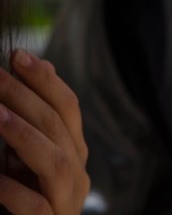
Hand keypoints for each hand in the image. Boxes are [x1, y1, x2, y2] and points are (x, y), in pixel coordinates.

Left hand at [0, 50, 88, 214]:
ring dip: (24, 135)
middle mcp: (76, 171)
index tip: (18, 55)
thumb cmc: (20, 198)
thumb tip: (39, 66)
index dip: (45, 80)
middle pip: (58, 127)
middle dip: (26, 98)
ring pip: (55, 161)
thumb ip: (32, 120)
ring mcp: (67, 199)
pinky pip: (35, 205)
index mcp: (73, 151)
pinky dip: (12, 188)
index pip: (68, 107)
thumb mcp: (24, 154)